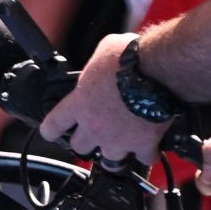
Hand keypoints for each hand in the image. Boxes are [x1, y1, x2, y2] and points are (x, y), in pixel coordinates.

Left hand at [39, 34, 170, 163]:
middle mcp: (95, 125)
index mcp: (80, 103)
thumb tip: (106, 58)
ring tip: (124, 140)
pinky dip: (147, 154)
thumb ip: (98, 63)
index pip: (53, 124)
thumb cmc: (131, 58)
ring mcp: (118, 139)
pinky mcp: (143, 144)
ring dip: (116, 150)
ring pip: (110, 159)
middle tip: (97, 133)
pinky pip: (143, 159)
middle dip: (88, 141)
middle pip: (80, 147)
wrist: (159, 71)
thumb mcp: (105, 50)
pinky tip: (149, 146)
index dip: (50, 130)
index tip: (52, 132)